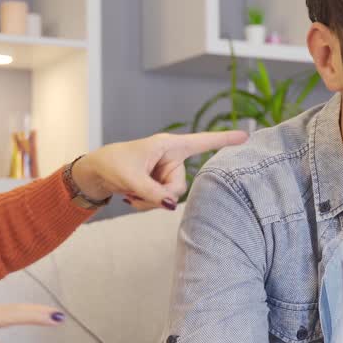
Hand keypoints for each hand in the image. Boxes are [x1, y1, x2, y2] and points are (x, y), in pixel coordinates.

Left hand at [70, 130, 247, 210]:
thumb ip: (153, 193)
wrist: (95, 173)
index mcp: (169, 146)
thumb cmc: (112, 165)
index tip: (247, 137)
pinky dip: (146, 203)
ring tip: (130, 192)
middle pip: (180, 186)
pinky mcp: (159, 183)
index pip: (202, 142)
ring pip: (171, 197)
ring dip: (149, 201)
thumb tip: (171, 205)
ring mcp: (166, 172)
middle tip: (136, 192)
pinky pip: (162, 201)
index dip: (225, 140)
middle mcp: (171, 158)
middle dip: (159, 195)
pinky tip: (131, 196)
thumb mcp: (131, 180)